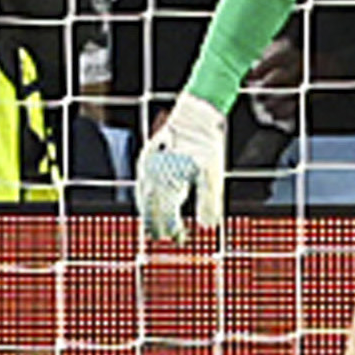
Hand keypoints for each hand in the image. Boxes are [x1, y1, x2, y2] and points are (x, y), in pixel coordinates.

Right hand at [138, 93, 226, 245]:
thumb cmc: (207, 145)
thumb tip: (209, 227)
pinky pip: (141, 185)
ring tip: (158, 227)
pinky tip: (153, 204)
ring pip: (143, 199)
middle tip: (169, 238)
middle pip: (151, 211)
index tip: (182, 240)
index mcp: (167, 183)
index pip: (166, 217)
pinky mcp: (145, 159)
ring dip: (150, 214)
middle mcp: (152, 177)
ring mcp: (145, 167)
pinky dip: (145, 198)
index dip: (174, 231)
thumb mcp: (213, 174)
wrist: (196, 114)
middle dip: (159, 226)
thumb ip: (209, 202)